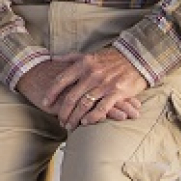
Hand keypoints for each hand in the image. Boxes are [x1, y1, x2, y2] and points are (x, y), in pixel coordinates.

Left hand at [17, 49, 146, 128]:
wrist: (136, 58)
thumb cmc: (110, 58)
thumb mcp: (89, 54)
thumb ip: (71, 57)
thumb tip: (52, 58)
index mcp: (83, 64)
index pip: (62, 80)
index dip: (51, 92)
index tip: (45, 103)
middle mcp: (91, 74)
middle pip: (71, 96)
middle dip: (63, 111)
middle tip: (59, 120)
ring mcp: (104, 84)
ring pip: (84, 104)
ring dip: (75, 117)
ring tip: (70, 125)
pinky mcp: (116, 92)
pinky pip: (102, 108)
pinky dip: (92, 117)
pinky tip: (86, 123)